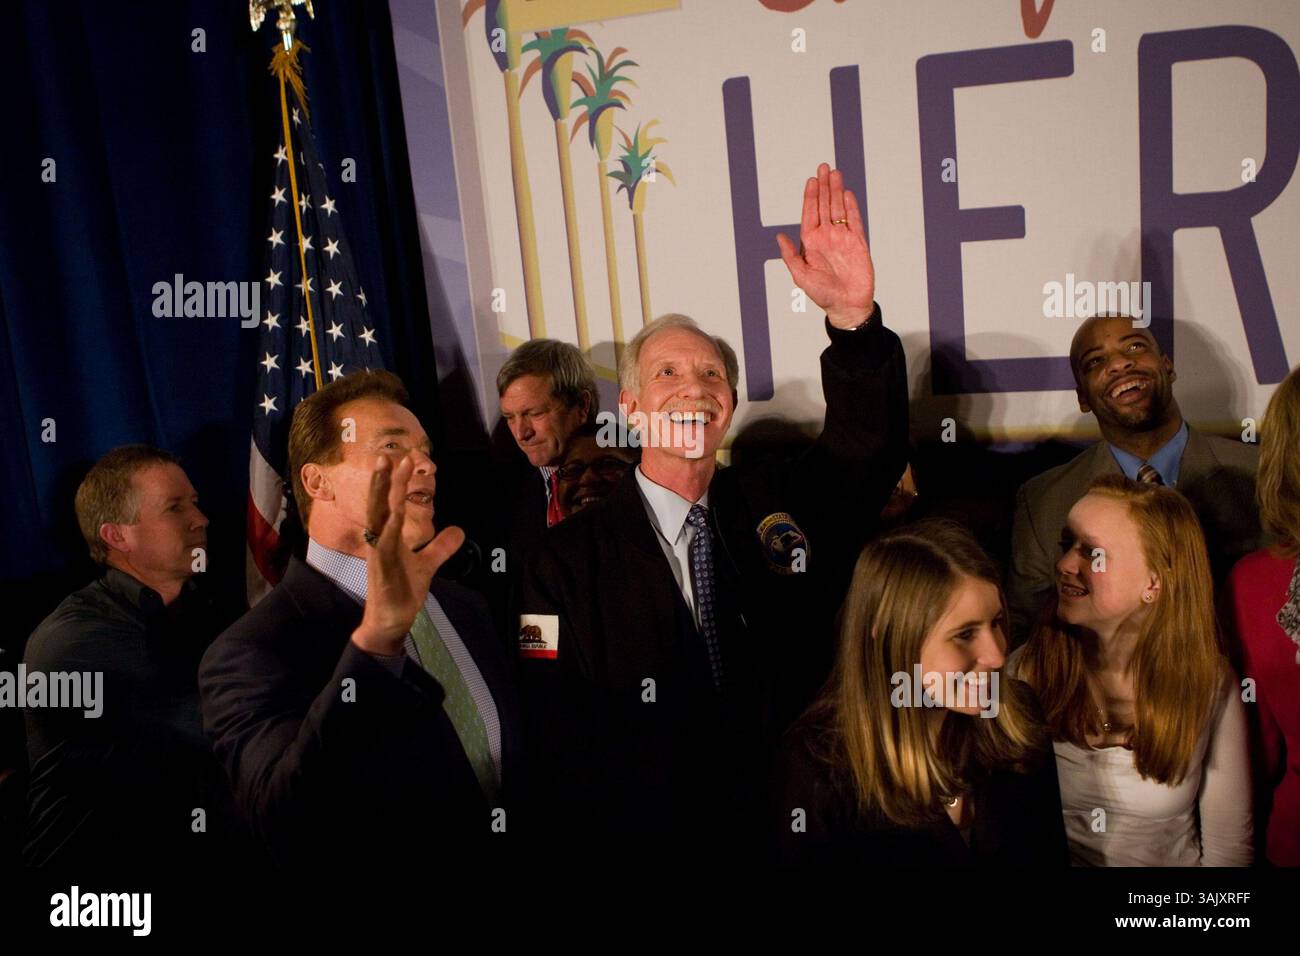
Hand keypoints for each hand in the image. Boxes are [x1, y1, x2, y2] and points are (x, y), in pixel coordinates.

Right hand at [351, 454, 464, 655]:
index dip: (395, 481)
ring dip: (382, 492)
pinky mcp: (380, 569)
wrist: (390, 621)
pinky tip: (393, 513)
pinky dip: (388, 528)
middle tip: (392, 454)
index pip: (390, 502)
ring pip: (378, 516)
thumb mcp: (428, 564)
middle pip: (380, 502)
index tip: (404, 458)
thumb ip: (441, 546)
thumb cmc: (402, 591)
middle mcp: (379, 539)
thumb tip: (459, 530)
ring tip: (387, 468)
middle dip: (385, 478)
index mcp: (387, 535)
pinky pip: (383, 544)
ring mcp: (378, 553)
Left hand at [776, 162, 875, 328]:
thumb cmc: (822, 294)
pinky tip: (847, 194)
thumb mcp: (800, 276)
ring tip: (835, 174)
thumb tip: (779, 236)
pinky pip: (854, 221)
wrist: (847, 306)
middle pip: (825, 206)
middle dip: (824, 186)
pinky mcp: (858, 243)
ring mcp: (842, 238)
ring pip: (838, 209)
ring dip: (836, 191)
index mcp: (811, 243)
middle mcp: (826, 237)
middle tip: (823, 167)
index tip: (811, 180)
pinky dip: (851, 207)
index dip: (810, 196)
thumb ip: (790, 256)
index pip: (810, 213)